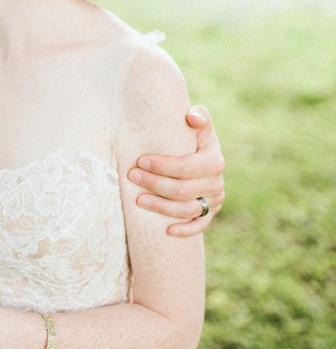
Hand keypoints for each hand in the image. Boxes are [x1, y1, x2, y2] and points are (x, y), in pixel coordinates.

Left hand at [128, 105, 224, 236]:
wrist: (200, 154)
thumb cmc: (193, 136)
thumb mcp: (199, 125)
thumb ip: (199, 117)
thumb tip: (192, 117)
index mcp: (214, 161)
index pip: (187, 167)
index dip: (163, 166)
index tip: (140, 161)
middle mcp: (217, 183)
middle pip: (183, 190)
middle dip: (155, 184)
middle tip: (132, 176)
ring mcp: (214, 201)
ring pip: (187, 210)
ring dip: (161, 207)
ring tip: (137, 199)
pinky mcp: (209, 213)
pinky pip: (199, 226)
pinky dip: (185, 230)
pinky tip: (167, 231)